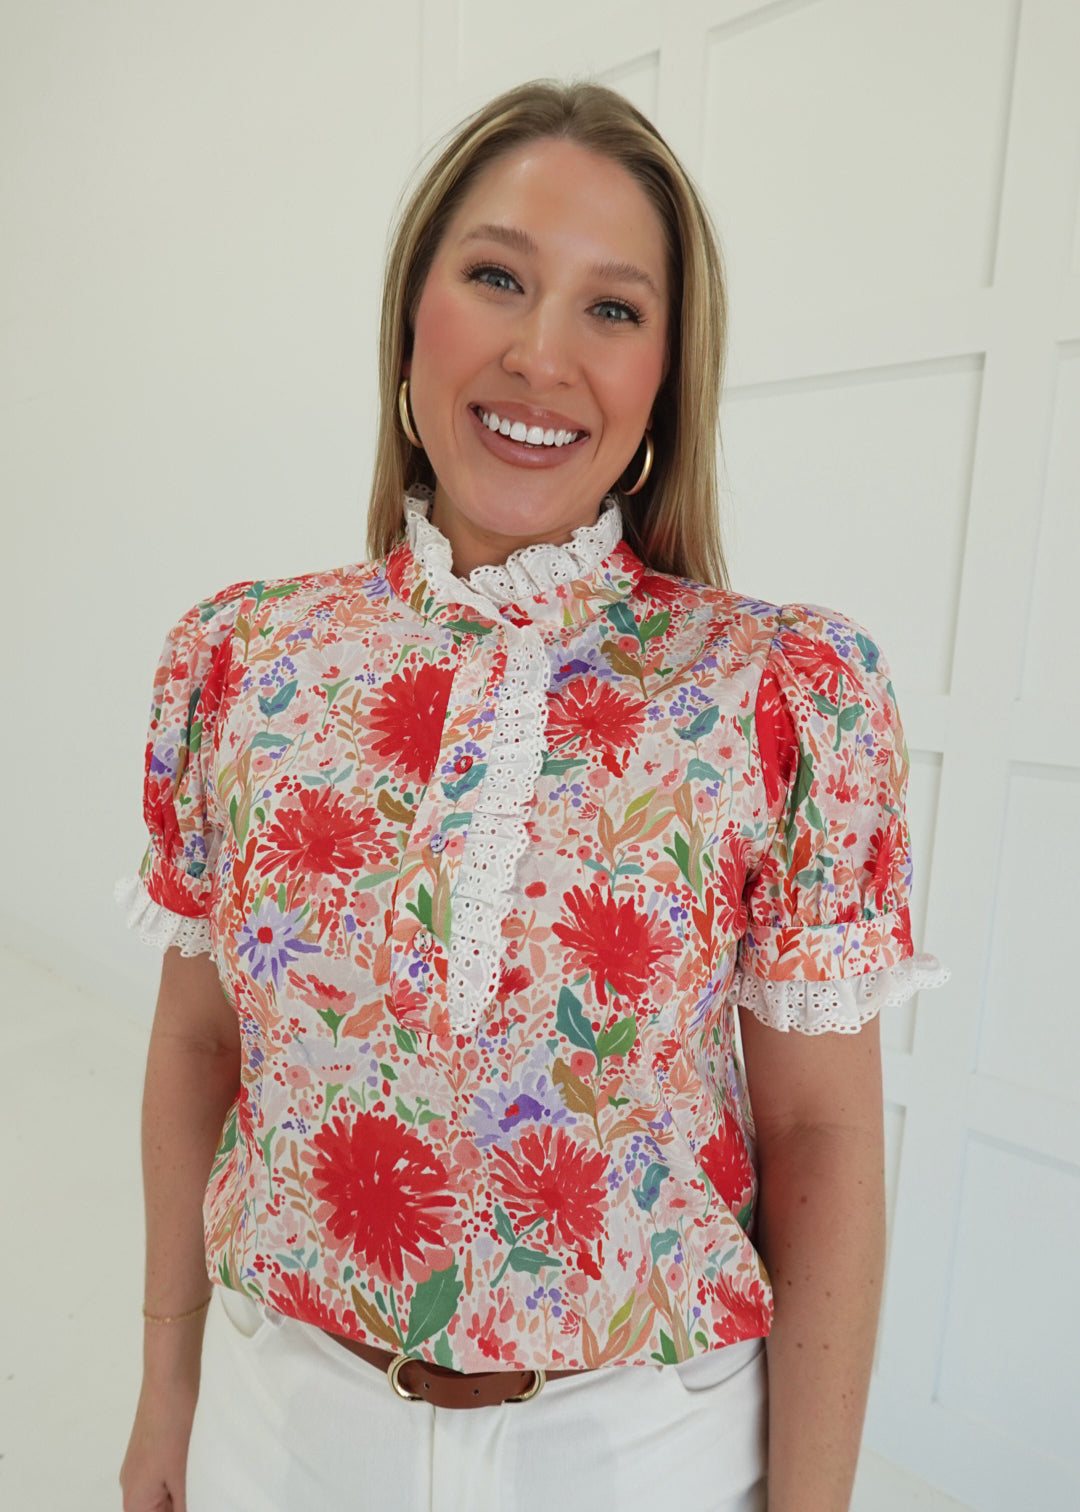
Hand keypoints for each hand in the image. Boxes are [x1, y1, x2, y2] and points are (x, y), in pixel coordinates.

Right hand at [119, 1376, 198, 1511]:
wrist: (170, 1380)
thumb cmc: (171, 1425)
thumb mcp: (180, 1474)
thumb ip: (180, 1503)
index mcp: (134, 1498)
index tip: (195, 1501)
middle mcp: (131, 1485)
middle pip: (154, 1511)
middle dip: (177, 1506)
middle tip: (203, 1495)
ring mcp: (139, 1467)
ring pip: (160, 1495)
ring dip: (180, 1495)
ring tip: (203, 1487)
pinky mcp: (150, 1450)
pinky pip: (162, 1478)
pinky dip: (178, 1480)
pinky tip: (199, 1472)